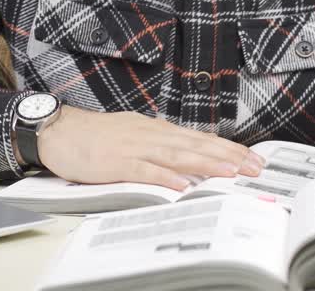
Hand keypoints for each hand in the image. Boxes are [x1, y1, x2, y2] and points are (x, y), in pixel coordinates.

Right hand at [36, 106, 265, 190]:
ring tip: (230, 172)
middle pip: (196, 145)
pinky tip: (182, 185)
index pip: (199, 139)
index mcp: (156, 130)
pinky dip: (165, 177)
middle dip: (228, 155)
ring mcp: (134, 148)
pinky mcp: (116, 162)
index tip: (251, 157)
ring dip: (205, 163)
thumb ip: (159, 145)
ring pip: (177, 155)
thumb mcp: (134, 134)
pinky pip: (144, 171)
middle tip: (254, 166)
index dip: (227, 148)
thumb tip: (186, 157)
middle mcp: (151, 135)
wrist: (60, 130)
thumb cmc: (95, 136)